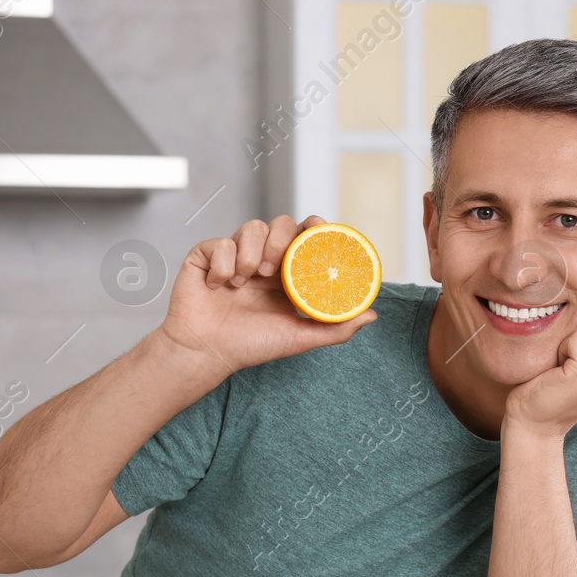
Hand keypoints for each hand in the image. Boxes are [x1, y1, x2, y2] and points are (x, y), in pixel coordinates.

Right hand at [157, 214, 377, 373]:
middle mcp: (262, 260)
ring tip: (244, 282)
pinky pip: (220, 242)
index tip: (319, 228)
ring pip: (252, 227)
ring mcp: (234, 256)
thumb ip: (335, 328)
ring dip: (250, 254)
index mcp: (285, 274)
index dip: (313, 226)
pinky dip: (222, 264)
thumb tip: (371, 315)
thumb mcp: (298, 338)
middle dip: (280, 241)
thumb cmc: (249, 346)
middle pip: (280, 223)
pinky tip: (219, 286)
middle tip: (272, 271)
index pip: (304, 237)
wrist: (205, 352)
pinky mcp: (206, 256)